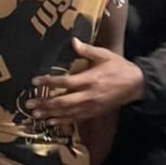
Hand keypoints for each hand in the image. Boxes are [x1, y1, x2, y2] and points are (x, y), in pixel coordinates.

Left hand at [25, 39, 143, 124]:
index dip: (49, 82)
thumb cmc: (118, 67)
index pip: (65, 82)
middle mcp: (88, 95)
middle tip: (29, 104)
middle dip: (45, 103)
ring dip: (50, 114)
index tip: (35, 82)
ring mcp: (91, 106)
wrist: (135, 85)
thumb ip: (88, 50)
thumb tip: (73, 42)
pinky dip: (62, 121)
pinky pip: (75, 119)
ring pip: (67, 113)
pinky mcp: (93, 113)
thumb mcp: (105, 55)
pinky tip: (51, 122)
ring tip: (35, 115)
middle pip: (63, 102)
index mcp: (90, 79)